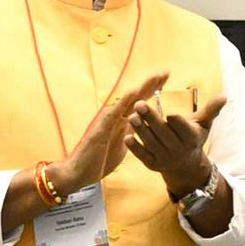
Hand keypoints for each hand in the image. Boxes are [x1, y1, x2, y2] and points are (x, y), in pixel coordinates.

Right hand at [60, 70, 172, 204]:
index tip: (166, 78)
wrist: (78, 173)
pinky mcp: (101, 129)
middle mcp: (115, 117)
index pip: (140, 103)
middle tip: (166, 72)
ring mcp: (108, 121)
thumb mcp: (122, 146)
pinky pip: (114, 113)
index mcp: (121, 122)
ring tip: (155, 77)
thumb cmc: (98, 161)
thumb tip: (142, 128)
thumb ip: (131, 134)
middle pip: (136, 97)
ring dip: (141, 88)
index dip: (153, 90)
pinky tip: (134, 92)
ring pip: (127, 101)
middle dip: (151, 84)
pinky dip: (123, 102)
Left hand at [126, 87, 217, 208]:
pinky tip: (127, 137)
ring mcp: (165, 159)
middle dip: (151, 119)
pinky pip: (143, 156)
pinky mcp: (153, 164)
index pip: (184, 130)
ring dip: (141, 131)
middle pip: (164, 134)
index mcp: (191, 139)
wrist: (186, 165)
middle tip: (140, 104)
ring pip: (152, 144)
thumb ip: (211, 110)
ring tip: (132, 116)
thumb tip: (224, 96)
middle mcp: (178, 150)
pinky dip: (135, 148)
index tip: (169, 113)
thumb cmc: (193, 137)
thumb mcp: (204, 124)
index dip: (177, 122)